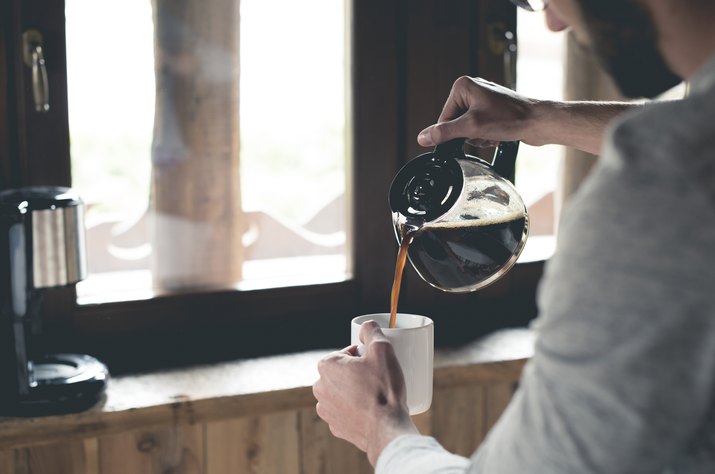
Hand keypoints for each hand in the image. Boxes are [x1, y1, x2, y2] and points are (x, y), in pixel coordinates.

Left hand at [313, 321, 417, 465]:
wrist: (387, 429)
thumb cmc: (383, 389)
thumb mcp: (382, 349)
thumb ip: (371, 330)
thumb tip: (366, 325)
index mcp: (327, 366)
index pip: (347, 352)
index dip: (365, 356)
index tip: (376, 365)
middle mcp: (320, 387)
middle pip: (344, 372)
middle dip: (359, 373)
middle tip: (379, 379)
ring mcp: (326, 409)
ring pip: (343, 391)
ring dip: (356, 390)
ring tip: (376, 395)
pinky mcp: (335, 427)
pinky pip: (345, 410)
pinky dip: (356, 409)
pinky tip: (371, 410)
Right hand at [417, 76, 542, 147]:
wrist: (538, 122)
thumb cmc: (511, 118)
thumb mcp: (472, 128)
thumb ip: (445, 133)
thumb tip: (423, 137)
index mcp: (463, 86)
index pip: (444, 117)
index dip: (454, 132)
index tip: (468, 135)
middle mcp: (472, 89)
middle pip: (456, 123)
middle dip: (469, 134)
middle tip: (484, 132)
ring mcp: (483, 99)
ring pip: (467, 128)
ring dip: (478, 137)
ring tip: (493, 133)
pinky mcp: (492, 109)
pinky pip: (479, 128)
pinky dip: (486, 135)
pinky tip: (498, 134)